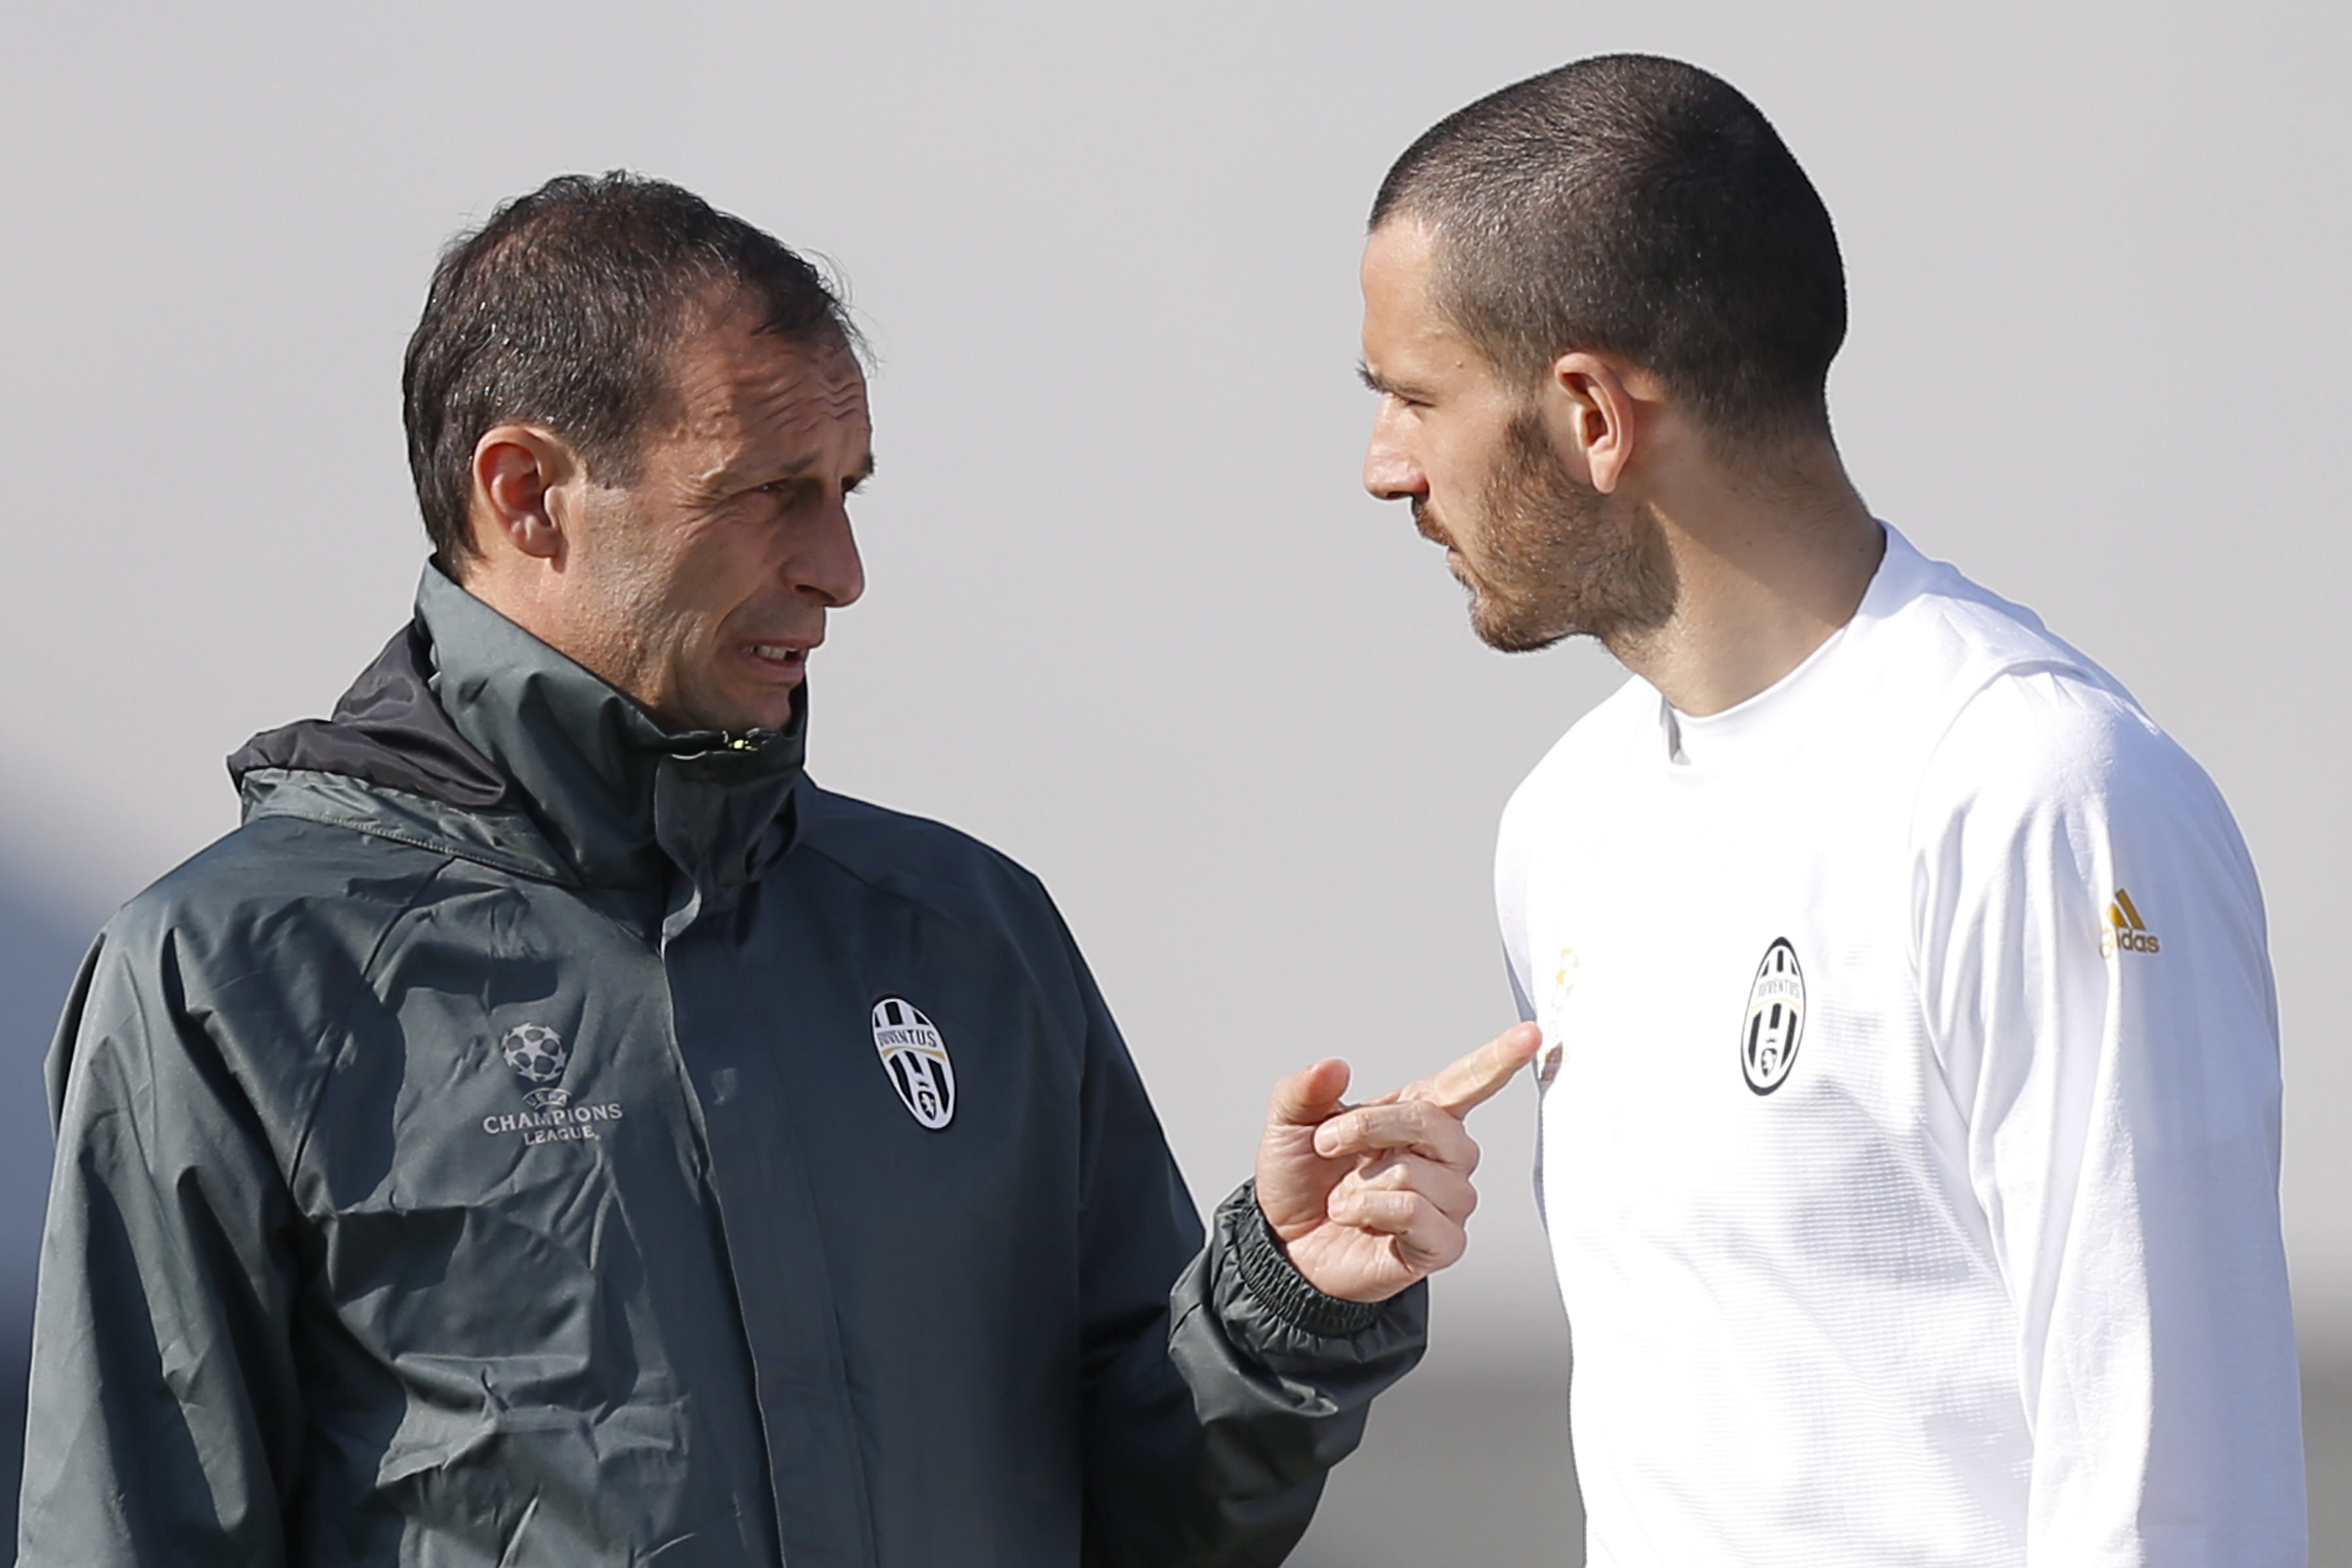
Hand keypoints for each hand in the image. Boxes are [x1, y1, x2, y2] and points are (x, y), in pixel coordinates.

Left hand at [1254, 1023, 1541, 1302]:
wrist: (1288, 1248)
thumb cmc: (1302, 1183)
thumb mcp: (1289, 1126)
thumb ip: (1305, 1090)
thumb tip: (1334, 1067)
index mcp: (1416, 1115)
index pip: (1467, 1081)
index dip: (1499, 1058)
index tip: (1530, 1034)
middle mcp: (1444, 1156)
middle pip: (1432, 1122)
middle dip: (1371, 1128)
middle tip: (1327, 1143)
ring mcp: (1447, 1200)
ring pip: (1418, 1173)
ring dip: (1363, 1182)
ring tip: (1343, 1196)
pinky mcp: (1442, 1243)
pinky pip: (1418, 1214)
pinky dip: (1373, 1211)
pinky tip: (1356, 1217)